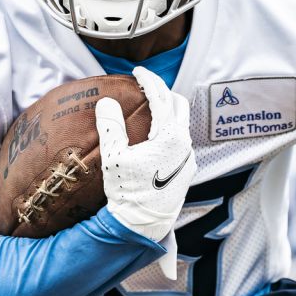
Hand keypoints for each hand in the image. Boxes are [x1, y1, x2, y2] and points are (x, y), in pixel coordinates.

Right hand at [94, 67, 195, 279]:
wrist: (144, 224)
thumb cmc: (128, 191)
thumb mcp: (113, 157)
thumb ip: (111, 126)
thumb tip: (106, 102)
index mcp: (169, 136)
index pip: (161, 97)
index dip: (149, 80)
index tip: (138, 71)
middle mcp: (184, 144)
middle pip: (179, 105)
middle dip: (164, 92)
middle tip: (147, 87)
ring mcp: (188, 158)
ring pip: (182, 124)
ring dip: (169, 112)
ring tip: (152, 109)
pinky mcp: (187, 171)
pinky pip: (182, 141)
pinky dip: (170, 130)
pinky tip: (156, 137)